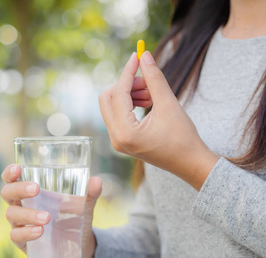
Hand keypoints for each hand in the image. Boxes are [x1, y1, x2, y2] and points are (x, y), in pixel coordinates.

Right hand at [0, 164, 101, 257]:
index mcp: (29, 192)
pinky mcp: (22, 241)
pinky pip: (16, 236)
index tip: (18, 168)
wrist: (78, 247)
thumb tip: (97, 180)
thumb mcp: (84, 206)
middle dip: (19, 189)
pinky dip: (27, 233)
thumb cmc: (74, 218)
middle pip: (7, 193)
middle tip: (36, 189)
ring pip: (12, 214)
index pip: (12, 178)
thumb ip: (90, 193)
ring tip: (47, 218)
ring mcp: (19, 224)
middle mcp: (20, 205)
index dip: (10, 172)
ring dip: (28, 214)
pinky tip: (40, 231)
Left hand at [99, 51, 218, 189]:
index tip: (137, 55)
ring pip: (112, 106)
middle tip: (147, 82)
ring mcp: (117, 141)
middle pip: (107, 99)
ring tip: (151, 94)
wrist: (190, 162)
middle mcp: (116, 138)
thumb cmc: (183, 137)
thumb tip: (144, 55)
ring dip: (129, 94)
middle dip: (126, 85)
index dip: (127, 72)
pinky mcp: (122, 140)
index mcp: (125, 132)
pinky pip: (118, 115)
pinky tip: (148, 102)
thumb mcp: (168, 104)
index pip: (118, 93)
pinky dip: (130, 104)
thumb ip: (154, 79)